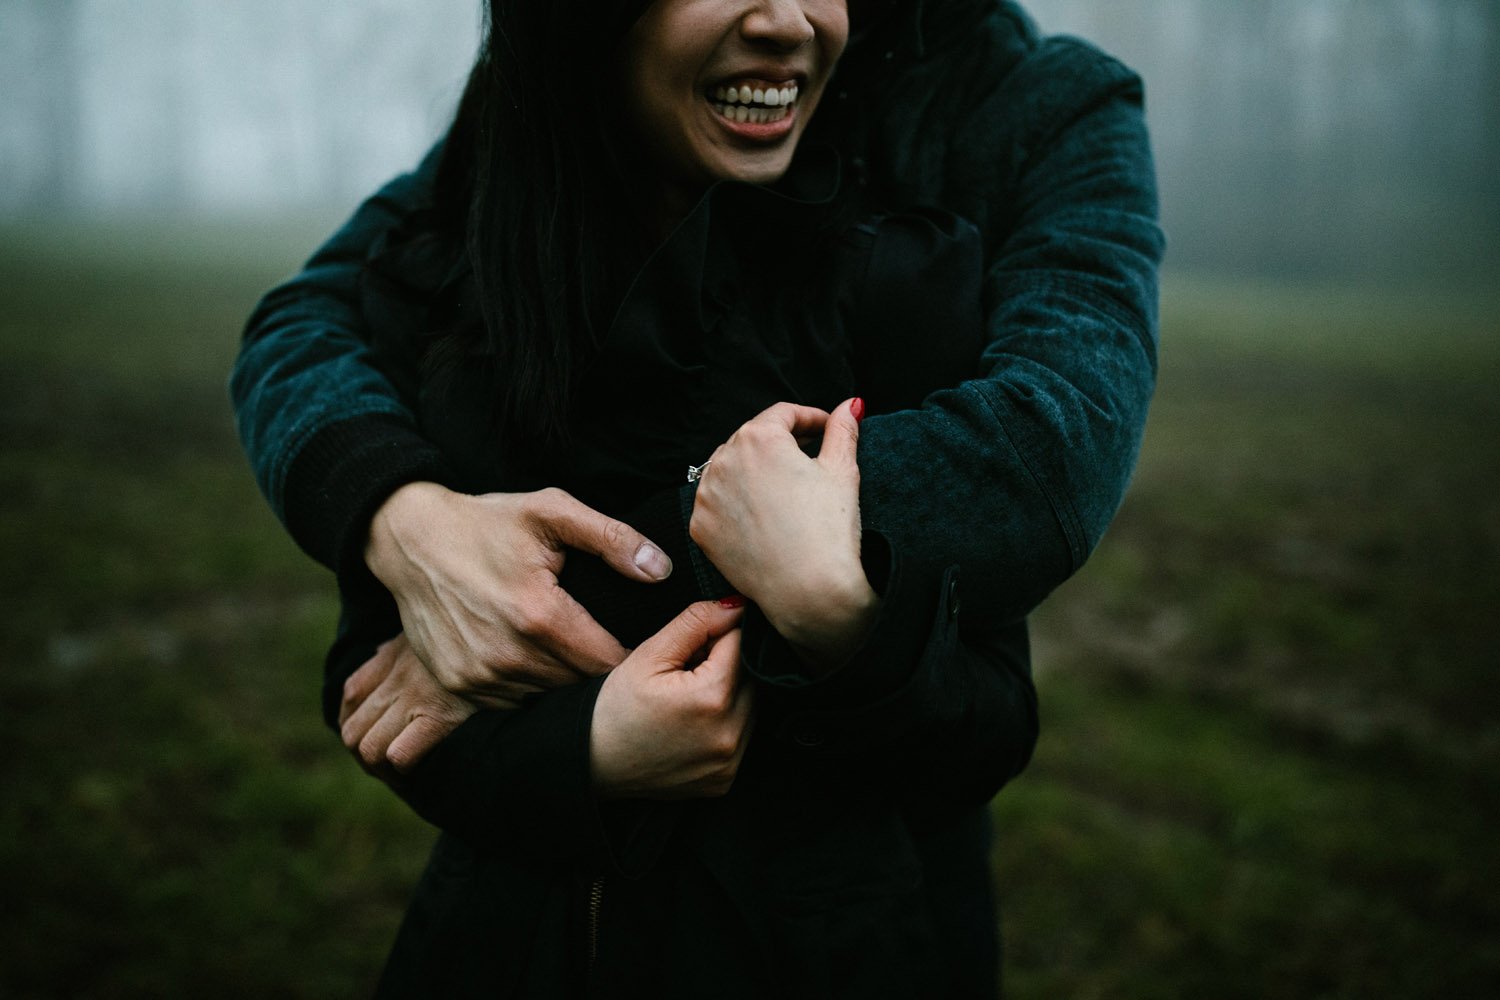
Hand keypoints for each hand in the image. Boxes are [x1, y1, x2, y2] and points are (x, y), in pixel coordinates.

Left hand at [339, 634, 476, 774]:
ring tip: (405, 774)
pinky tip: (424, 769)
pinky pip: (398, 755)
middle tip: (389, 764)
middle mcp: (400, 676)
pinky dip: (404, 768)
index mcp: (400, 654)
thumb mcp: (442, 627)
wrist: (519, 636)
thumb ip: (415, 642)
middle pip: (353, 729)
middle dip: (365, 753)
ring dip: (382, 768)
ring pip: (369, 748)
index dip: (353, 719)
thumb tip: (388, 653)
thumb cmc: (488, 636)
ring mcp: (416, 697)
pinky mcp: (439, 717)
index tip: (374, 731)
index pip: (352, 692)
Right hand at [365, 483, 673, 707]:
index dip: (632, 656)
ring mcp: (478, 676)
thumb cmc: (486, 520)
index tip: (645, 645)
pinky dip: (527, 686)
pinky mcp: (456, 685)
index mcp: (539, 615)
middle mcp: (508, 655)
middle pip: (580, 684)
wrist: (409, 539)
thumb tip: (661, 570)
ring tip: (575, 654)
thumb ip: (612, 538)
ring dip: (563, 682)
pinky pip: (511, 702)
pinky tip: (535, 660)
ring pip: (546, 697)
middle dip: (601, 672)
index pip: (608, 662)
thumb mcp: (551, 510)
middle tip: (614, 650)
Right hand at [590, 600, 752, 798]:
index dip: (717, 636)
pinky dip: (726, 724)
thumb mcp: (651, 654)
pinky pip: (741, 737)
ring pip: (750, 706)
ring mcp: (729, 762)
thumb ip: (696, 622)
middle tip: (686, 672)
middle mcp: (729, 734)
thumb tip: (736, 605)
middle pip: (752, 675)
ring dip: (730, 693)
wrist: (592, 760)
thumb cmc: (616, 706)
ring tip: (687, 698)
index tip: (692, 646)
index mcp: (712, 697)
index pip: (741, 643)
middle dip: (726, 664)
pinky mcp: (726, 779)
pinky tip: (692, 724)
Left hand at [690, 399, 878, 667]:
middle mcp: (723, 460)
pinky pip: (716, 503)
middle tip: (807, 460)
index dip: (809, 419)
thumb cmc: (829, 530)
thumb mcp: (842, 471)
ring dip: (753, 471)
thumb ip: (843, 430)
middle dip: (780, 445)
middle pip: (752, 439)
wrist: (808, 591)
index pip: (782, 415)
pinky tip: (761, 516)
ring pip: (729, 469)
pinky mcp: (701, 527)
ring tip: (783, 491)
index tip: (825, 430)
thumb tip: (852, 405)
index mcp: (759, 438)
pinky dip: (734, 503)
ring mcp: (706, 496)